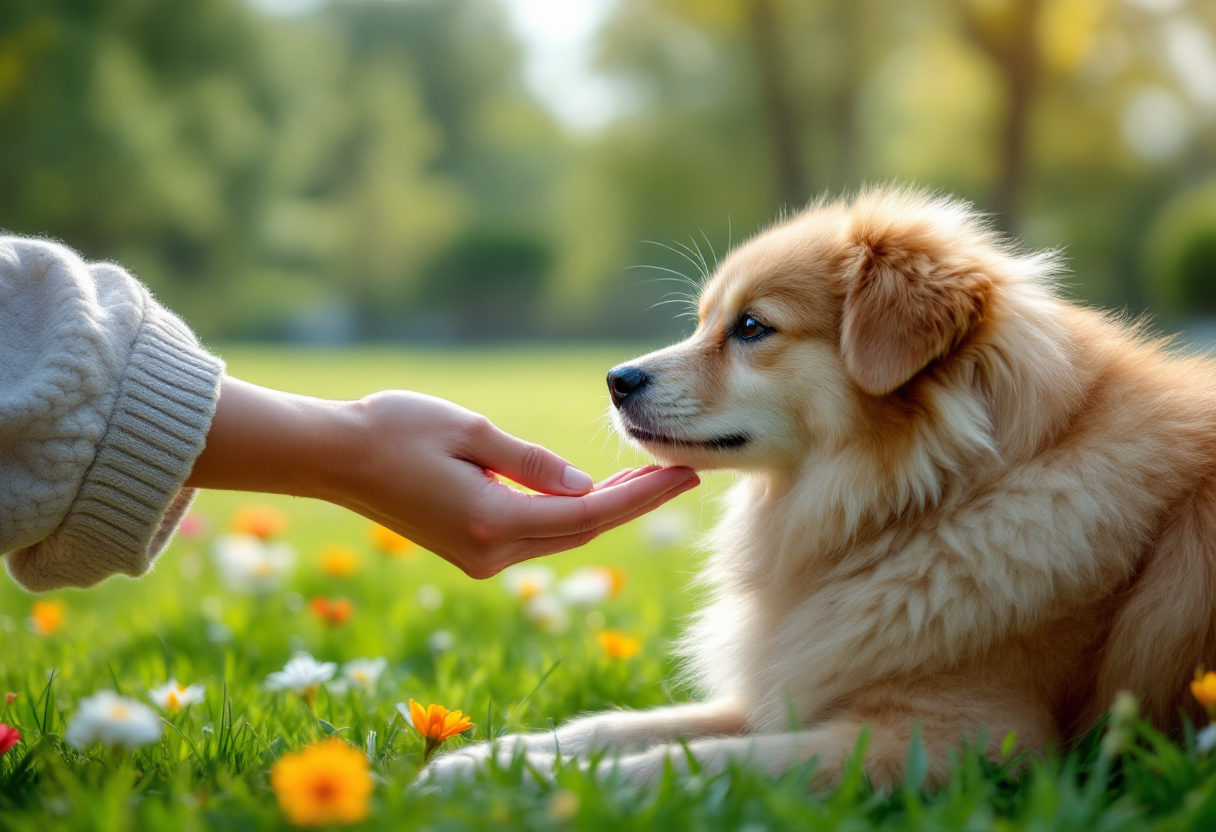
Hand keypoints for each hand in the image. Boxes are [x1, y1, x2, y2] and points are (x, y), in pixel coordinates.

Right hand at [186, 378, 699, 577]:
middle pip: (582, 529)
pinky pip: (534, 533)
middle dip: (634, 501)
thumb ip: (533, 464)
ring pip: (560, 534)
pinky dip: (568, 512)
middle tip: (680, 466)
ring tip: (648, 471)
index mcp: (493, 522)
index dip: (643, 494)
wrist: (331, 456)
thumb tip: (587, 485)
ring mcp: (478, 557)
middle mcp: (490, 552)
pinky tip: (592, 487)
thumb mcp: (471, 432)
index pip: (589, 513)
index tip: (685, 472)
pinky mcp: (469, 549)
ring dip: (604, 507)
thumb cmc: (393, 429)